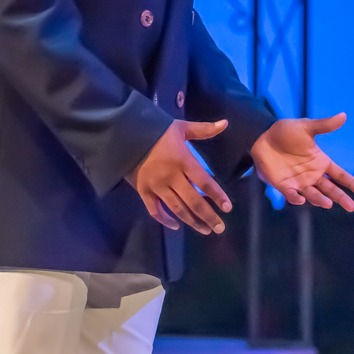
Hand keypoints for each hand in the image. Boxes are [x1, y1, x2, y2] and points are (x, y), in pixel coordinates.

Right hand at [125, 119, 232, 234]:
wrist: (126, 135)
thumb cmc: (157, 131)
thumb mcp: (181, 127)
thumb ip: (204, 129)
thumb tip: (225, 123)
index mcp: (183, 161)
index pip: (204, 182)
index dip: (217, 195)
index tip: (227, 207)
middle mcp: (171, 176)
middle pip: (193, 201)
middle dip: (208, 216)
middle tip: (220, 228)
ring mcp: (156, 186)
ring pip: (177, 208)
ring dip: (192, 221)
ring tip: (205, 230)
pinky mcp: (143, 192)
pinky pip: (155, 210)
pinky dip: (165, 220)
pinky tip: (176, 225)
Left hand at [250, 112, 353, 210]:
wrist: (262, 137)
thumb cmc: (286, 131)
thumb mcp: (307, 127)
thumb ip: (325, 125)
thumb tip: (343, 115)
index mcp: (320, 162)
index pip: (339, 174)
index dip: (350, 183)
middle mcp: (312, 174)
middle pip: (330, 189)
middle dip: (341, 198)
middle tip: (352, 207)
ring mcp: (298, 181)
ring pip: (313, 194)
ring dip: (320, 200)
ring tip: (328, 203)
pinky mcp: (283, 185)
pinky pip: (291, 194)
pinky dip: (296, 198)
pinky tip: (301, 200)